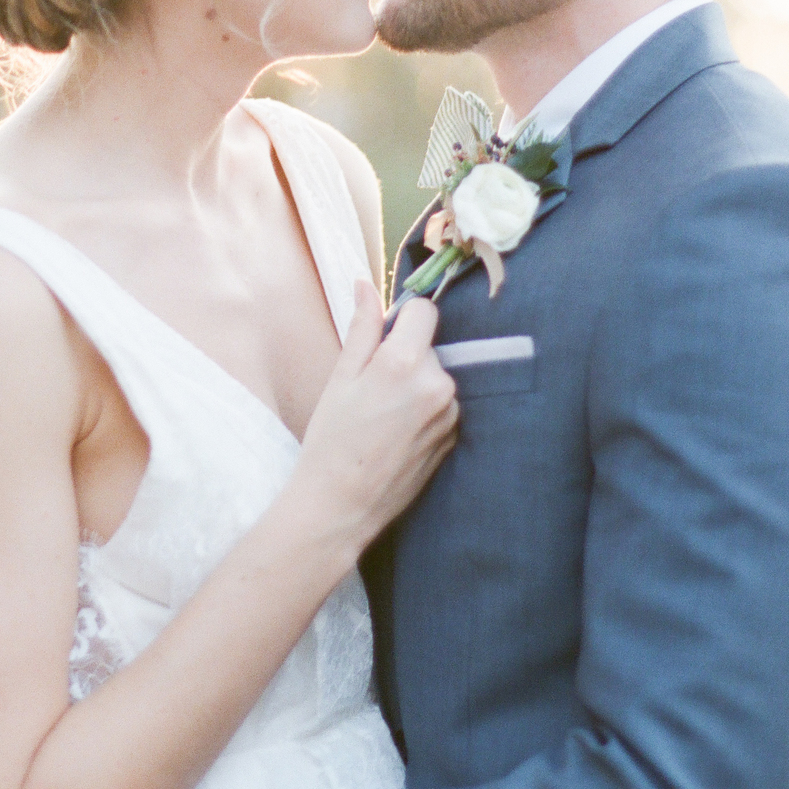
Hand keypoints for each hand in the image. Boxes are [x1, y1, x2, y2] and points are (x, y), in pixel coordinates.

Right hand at [291, 281, 458, 543]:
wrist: (343, 504)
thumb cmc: (332, 440)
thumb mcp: (340, 378)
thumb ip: (361, 327)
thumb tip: (365, 284)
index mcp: (404, 363)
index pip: (424, 310)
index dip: (402, 318)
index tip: (383, 337)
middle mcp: (438, 384)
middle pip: (428, 346)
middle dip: (405, 355)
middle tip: (372, 388)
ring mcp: (450, 413)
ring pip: (436, 375)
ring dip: (416, 383)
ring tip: (384, 415)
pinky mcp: (455, 436)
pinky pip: (442, 404)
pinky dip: (425, 409)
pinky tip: (398, 432)